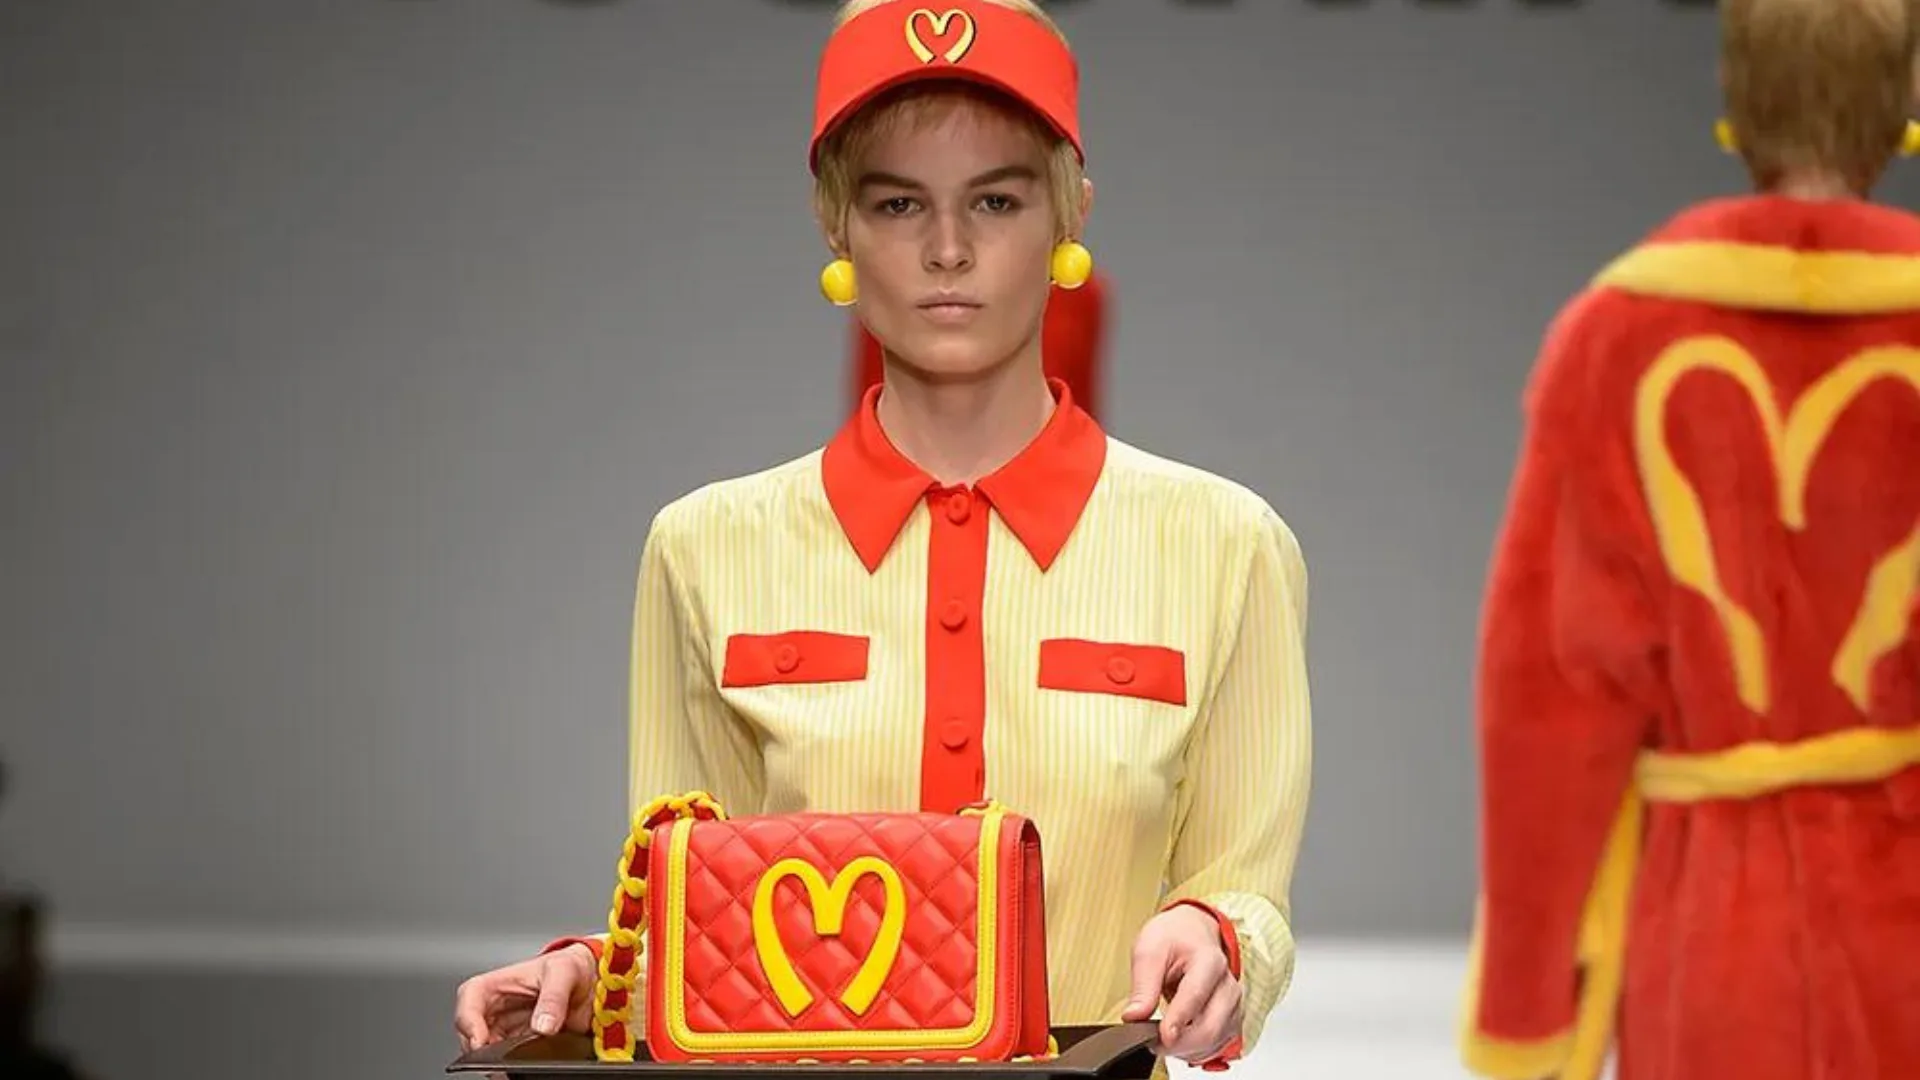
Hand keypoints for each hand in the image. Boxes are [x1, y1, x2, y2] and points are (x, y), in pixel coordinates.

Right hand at [453, 943, 596, 1051]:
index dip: (468, 1019)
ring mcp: (509, 1029)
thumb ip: (553, 998)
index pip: (470, 998)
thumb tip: (543, 1025)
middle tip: (499, 1060)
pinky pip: (509, 1059)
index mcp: (499, 983)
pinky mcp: (522, 1046)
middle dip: (480, 1047)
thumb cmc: (573, 965)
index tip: (480, 1039)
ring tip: (513, 1064)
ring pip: (488, 1049)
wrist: (594, 979)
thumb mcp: (565, 972)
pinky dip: (513, 1065)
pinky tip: (524, 1066)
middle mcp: (498, 1008)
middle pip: (472, 1030)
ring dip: (496, 1059)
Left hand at [1120, 905, 1242, 1062]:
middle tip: (1151, 1042)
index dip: (1177, 1021)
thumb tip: (1134, 1017)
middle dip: (1179, 1043)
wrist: (1193, 932)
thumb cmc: (1173, 938)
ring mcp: (1233, 1004)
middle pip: (1210, 1027)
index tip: (1160, 1037)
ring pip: (1215, 1042)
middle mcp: (1227, 985)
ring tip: (1162, 1039)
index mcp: (1209, 961)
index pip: (1195, 997)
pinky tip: (1179, 1042)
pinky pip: (1219, 1046)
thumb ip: (1143, 986)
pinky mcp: (1232, 1019)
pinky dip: (1197, 1051)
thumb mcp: (1149, 951)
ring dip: (1186, 1049)